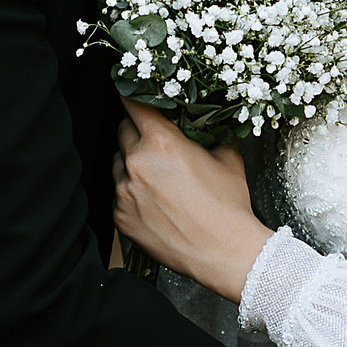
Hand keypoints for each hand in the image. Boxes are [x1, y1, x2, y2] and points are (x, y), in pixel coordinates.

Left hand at [113, 100, 271, 300]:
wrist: (225, 253)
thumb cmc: (228, 206)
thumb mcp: (228, 158)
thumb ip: (210, 134)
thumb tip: (206, 123)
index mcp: (161, 142)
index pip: (133, 103)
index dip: (133, 95)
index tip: (133, 93)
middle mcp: (136, 163)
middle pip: (122, 131)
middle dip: (137, 131)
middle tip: (156, 142)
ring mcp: (124, 192)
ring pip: (117, 164)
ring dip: (131, 164)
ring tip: (157, 178)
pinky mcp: (120, 217)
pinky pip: (118, 195)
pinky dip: (131, 194)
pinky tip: (154, 202)